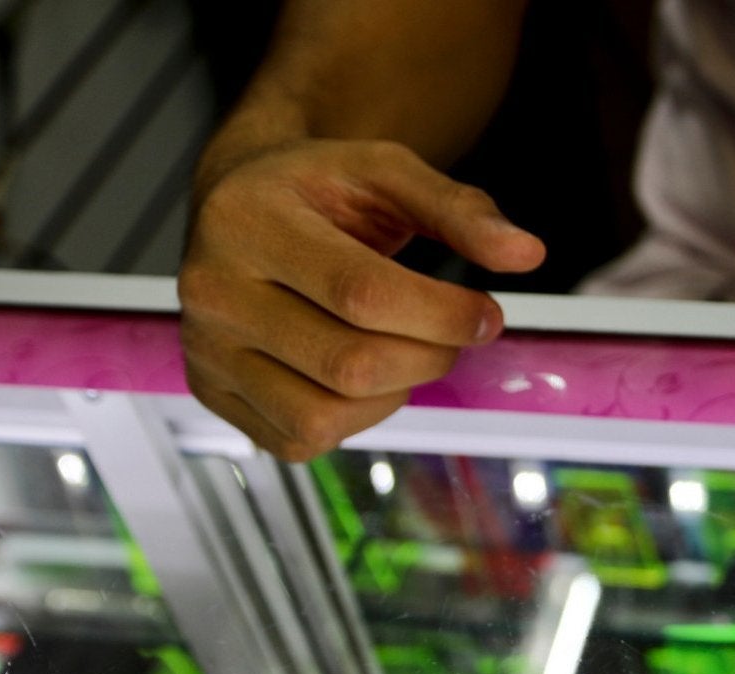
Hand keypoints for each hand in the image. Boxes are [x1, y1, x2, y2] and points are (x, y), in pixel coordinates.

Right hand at [179, 138, 544, 458]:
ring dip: (393, 394)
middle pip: (350, 365)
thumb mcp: (386, 174)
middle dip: (428, 357)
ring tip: (404, 350)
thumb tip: (528, 253)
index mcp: (247, 220)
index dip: (443, 316)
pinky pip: (301, 440)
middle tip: (452, 334)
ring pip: (325, 416)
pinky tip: (361, 376)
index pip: (361, 294)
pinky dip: (353, 421)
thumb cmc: (318, 191)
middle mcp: (211, 290)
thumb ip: (458, 208)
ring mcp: (207, 350)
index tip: (487, 315)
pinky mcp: (212, 394)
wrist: (241, 207)